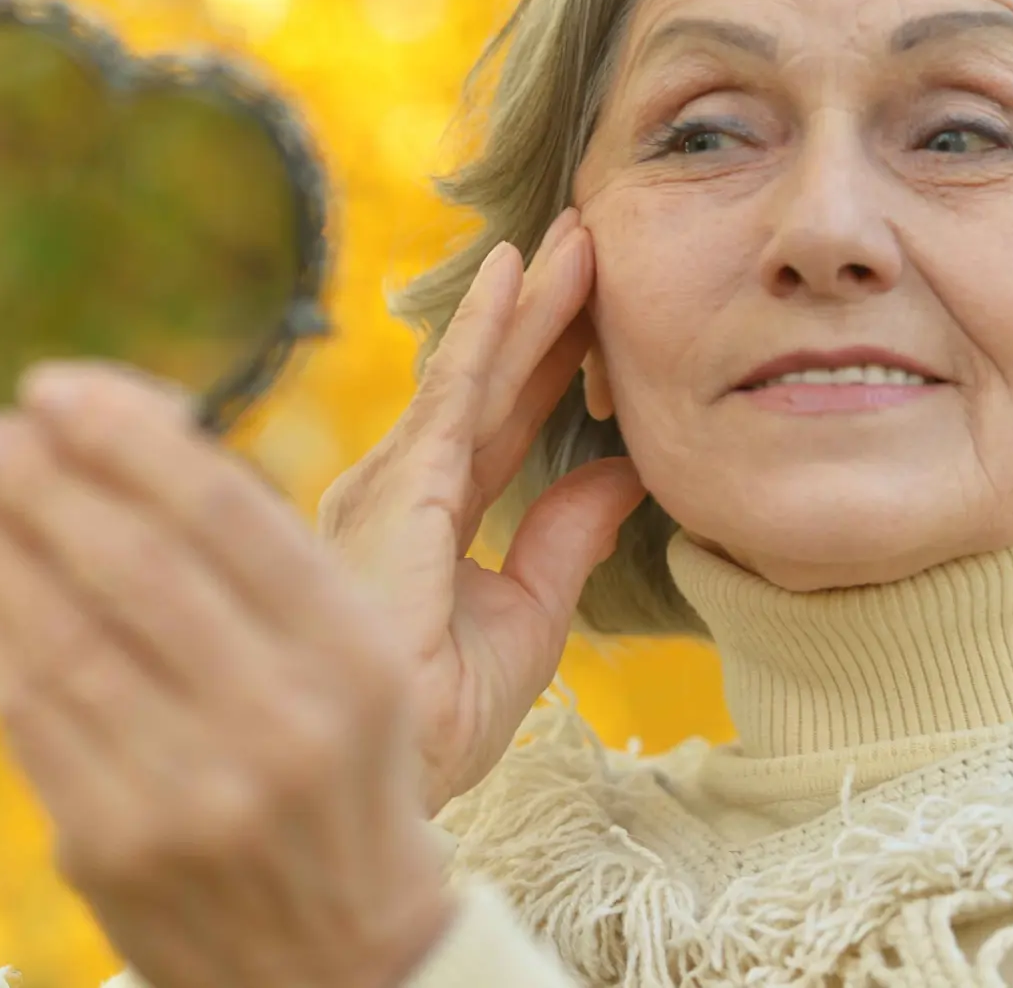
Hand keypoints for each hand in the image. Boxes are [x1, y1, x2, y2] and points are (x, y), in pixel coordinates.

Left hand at [0, 367, 452, 987]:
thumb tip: (123, 448)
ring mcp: (188, 792)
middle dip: (41, 477)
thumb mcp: (359, 662)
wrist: (340, 958)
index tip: (59, 384)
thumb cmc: (345, 773)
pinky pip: (26, 714)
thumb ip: (266, 566)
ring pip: (60, 634)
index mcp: (352, 658)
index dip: (127, 432)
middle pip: (130, 562)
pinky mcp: (109, 848)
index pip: (224, 511)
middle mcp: (277, 721)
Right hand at [317, 207, 648, 813]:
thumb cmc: (436, 724)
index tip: (599, 301)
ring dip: (531, 300)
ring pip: (478, 372)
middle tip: (591, 230)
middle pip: (490, 380)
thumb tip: (622, 474)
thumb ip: (565, 541)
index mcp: (429, 519)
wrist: (393, 783)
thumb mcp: (528, 620)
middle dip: (543, 307)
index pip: (504, 419)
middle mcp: (400, 490)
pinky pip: (456, 394)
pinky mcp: (397, 493)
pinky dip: (489, 328)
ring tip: (579, 232)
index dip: (553, 358)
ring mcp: (391, 486)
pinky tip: (520, 274)